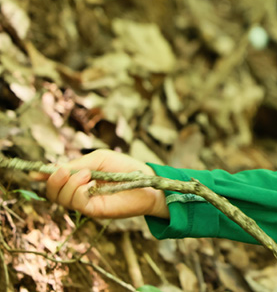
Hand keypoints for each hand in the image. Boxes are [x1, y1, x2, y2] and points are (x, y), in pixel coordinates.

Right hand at [38, 149, 168, 219]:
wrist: (147, 180)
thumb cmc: (125, 167)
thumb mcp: (98, 159)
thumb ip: (76, 164)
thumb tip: (51, 167)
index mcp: (78, 177)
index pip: (53, 179)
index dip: (42, 175)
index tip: (34, 172)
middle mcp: (78, 191)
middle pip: (52, 192)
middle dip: (53, 180)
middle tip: (65, 170)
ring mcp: (85, 202)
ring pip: (62, 198)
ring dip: (70, 184)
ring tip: (87, 174)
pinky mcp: (94, 211)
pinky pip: (77, 204)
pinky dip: (78, 192)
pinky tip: (90, 185)